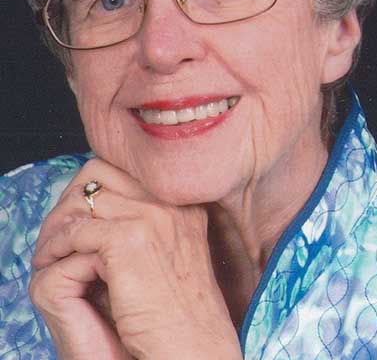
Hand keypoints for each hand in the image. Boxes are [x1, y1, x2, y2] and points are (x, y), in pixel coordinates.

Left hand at [31, 158, 241, 359]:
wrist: (193, 345)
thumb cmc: (178, 309)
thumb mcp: (170, 249)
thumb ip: (147, 221)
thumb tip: (101, 205)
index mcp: (182, 201)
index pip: (123, 168)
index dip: (92, 188)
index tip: (76, 213)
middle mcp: (169, 201)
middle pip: (99, 173)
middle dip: (71, 197)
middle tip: (57, 227)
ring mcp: (151, 216)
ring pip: (83, 199)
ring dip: (59, 223)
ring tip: (50, 247)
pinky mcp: (128, 239)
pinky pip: (75, 230)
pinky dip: (56, 245)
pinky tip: (51, 261)